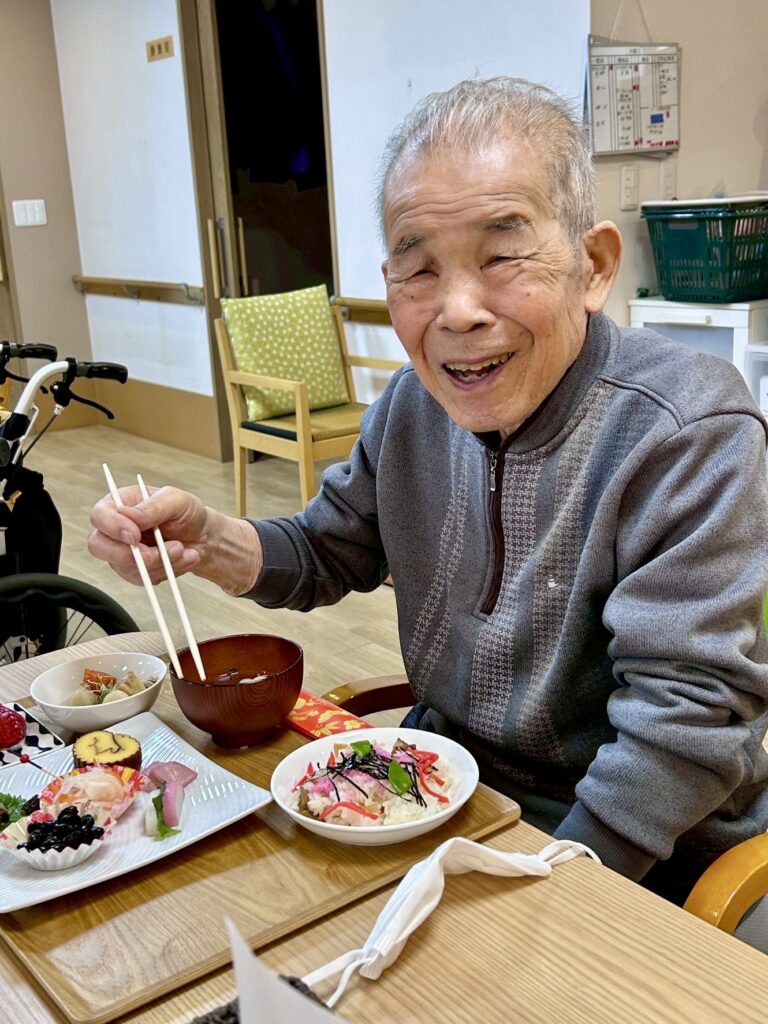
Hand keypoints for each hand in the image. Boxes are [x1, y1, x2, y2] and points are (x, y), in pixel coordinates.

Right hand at [88, 485, 207, 584]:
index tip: (135, 535)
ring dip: (159, 562)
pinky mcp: (135, 570)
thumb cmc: (187, 513)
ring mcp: (123, 551)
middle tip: (160, 551)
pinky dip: (166, 571)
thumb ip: (153, 506)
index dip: (113, 527)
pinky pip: (143, 579)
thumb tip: (129, 514)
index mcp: (121, 503)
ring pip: (125, 567)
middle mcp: (117, 529)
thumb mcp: (177, 500)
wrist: (203, 536)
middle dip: (132, 554)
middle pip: (99, 546)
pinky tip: (181, 558)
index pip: (100, 515)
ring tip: (181, 549)